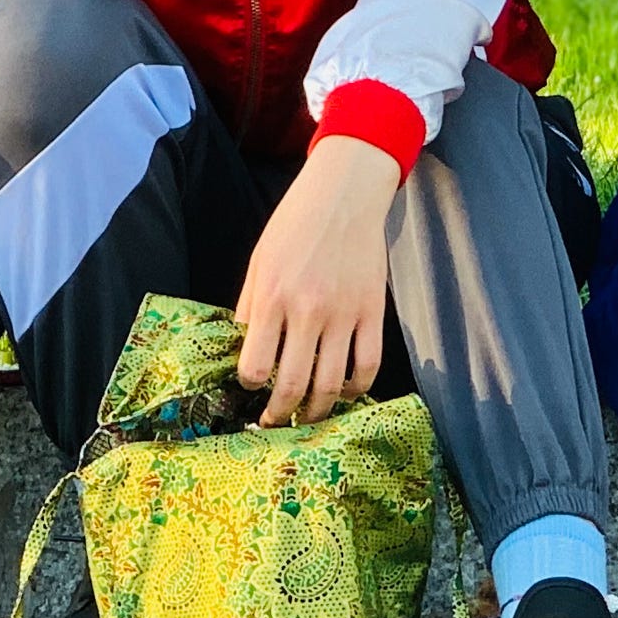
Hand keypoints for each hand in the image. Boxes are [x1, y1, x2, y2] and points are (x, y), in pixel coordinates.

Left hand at [235, 139, 398, 425]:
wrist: (344, 195)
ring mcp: (343, 314)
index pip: (254, 366)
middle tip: (275, 422)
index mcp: (272, 297)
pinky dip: (356, 389)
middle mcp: (307, 310)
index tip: (251, 387)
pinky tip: (344, 393)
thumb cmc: (295, 225)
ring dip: (317, 411)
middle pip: (293, 385)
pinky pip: (368, 366)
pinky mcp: (372, 312)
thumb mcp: (259, 261)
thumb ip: (252, 307)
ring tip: (307, 417)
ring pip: (331, 384)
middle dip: (280, 414)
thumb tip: (245, 348)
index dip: (249, 385)